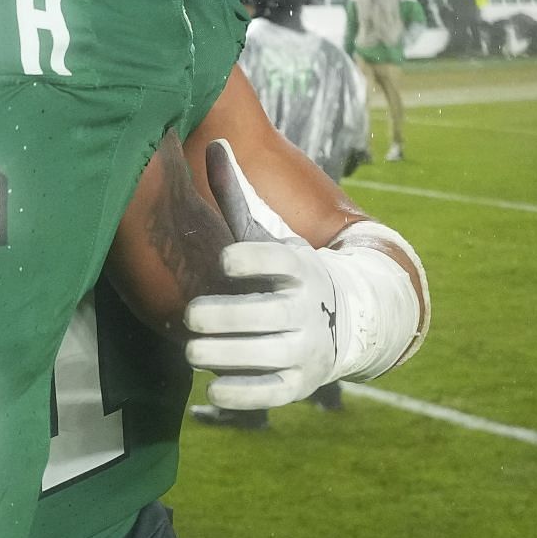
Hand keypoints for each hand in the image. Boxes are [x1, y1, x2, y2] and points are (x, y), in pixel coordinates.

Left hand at [183, 140, 340, 409]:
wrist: (342, 320)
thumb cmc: (284, 271)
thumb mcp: (266, 233)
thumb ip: (237, 195)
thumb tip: (215, 143)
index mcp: (297, 265)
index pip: (273, 260)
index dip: (246, 260)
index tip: (224, 262)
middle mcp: (304, 308)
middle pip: (256, 314)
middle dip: (217, 317)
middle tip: (194, 316)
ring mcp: (304, 348)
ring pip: (255, 355)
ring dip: (217, 354)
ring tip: (195, 349)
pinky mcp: (297, 384)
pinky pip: (263, 394)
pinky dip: (236, 392)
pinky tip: (213, 383)